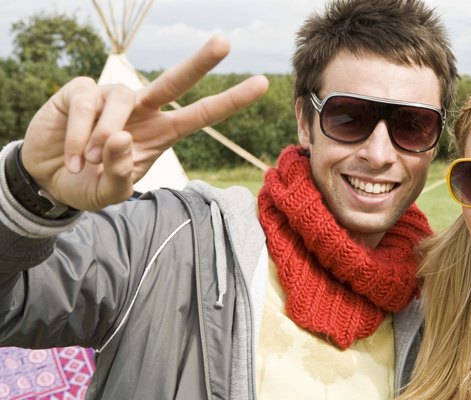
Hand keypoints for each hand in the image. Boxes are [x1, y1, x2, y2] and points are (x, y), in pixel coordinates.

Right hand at [20, 36, 268, 210]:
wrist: (48, 179)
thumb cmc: (90, 182)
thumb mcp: (111, 191)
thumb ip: (119, 172)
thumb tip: (119, 136)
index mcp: (162, 132)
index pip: (202, 114)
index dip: (231, 100)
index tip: (263, 83)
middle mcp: (143, 108)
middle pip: (175, 81)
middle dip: (200, 62)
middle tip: (224, 42)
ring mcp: (113, 96)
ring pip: (120, 100)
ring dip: (102, 137)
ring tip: (88, 162)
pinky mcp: (81, 91)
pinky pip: (86, 105)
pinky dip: (78, 135)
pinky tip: (72, 156)